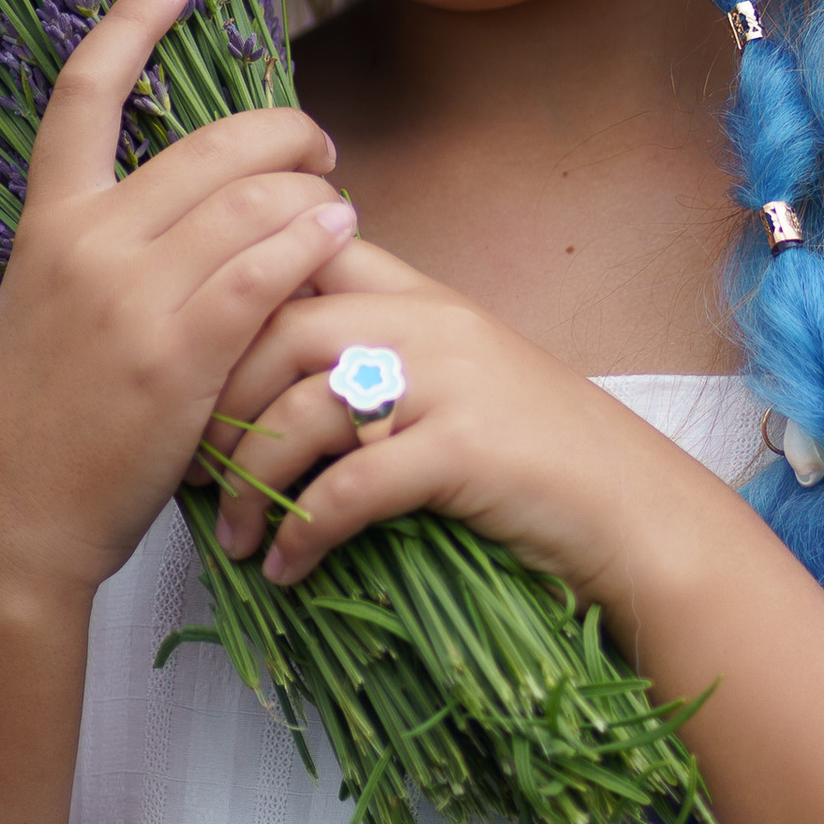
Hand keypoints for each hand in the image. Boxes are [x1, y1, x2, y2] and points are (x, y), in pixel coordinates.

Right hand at [0, 0, 358, 602]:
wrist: (17, 516)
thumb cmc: (45, 419)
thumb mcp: (51, 309)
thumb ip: (108, 247)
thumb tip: (198, 200)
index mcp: (49, 222)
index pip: (82, 93)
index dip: (130, 23)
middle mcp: (88, 241)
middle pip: (211, 143)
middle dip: (283, 133)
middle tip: (317, 151)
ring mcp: (133, 295)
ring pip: (254, 199)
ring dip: (313, 191)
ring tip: (335, 209)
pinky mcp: (182, 351)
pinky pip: (269, 267)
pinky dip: (314, 239)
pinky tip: (340, 236)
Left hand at [204, 234, 724, 620]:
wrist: (633, 511)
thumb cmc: (533, 458)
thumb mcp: (455, 381)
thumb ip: (376, 358)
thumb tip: (261, 385)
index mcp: (420, 296)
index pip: (303, 255)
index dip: (231, 299)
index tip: (190, 368)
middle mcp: (430, 322)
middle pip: (279, 329)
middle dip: (216, 402)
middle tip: (191, 466)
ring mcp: (450, 381)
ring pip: (305, 407)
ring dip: (251, 481)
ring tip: (234, 536)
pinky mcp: (465, 450)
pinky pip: (352, 485)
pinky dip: (305, 532)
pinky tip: (288, 568)